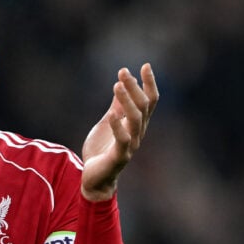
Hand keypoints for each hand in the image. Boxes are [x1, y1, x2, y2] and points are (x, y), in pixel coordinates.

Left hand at [80, 63, 157, 200]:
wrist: (94, 178)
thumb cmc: (102, 150)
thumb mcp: (108, 123)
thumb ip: (116, 107)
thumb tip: (121, 84)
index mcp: (137, 124)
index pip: (150, 101)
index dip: (149, 83)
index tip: (145, 65)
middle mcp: (138, 133)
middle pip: (143, 106)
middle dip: (134, 87)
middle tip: (123, 71)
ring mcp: (131, 145)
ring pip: (135, 120)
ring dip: (127, 101)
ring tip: (117, 85)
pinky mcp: (120, 157)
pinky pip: (123, 140)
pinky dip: (118, 126)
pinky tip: (112, 114)